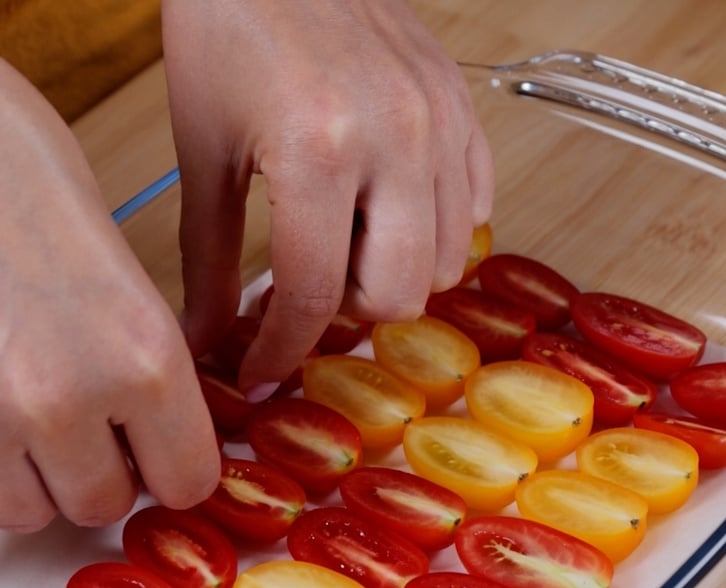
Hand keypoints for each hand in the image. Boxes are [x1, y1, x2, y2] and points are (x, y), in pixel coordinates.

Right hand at [0, 60, 219, 532]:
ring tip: (34, 418)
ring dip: (41, 481)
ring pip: (36, 511)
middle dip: (103, 475)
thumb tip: (161, 438)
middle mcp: (71, 397)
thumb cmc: (32, 184)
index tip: (158, 452)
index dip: (174, 470)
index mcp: (147, 357)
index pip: (189, 481)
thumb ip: (155, 372)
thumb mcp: (130, 281)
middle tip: (91, 429)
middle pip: (106, 503)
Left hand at [162, 0, 493, 399]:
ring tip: (351, 239)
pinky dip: (435, 231)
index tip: (262, 369)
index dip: (283, 350)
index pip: (314, 296)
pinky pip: (475, 212)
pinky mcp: (463, 111)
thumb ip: (207, 260)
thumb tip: (206, 338)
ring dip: (392, 274)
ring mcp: (440, 123)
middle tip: (312, 278)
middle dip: (347, 308)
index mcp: (318, 148)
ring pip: (443, 265)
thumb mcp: (203, 151)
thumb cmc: (229, 26)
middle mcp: (395, 138)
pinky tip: (392, 209)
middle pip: (397, 296)